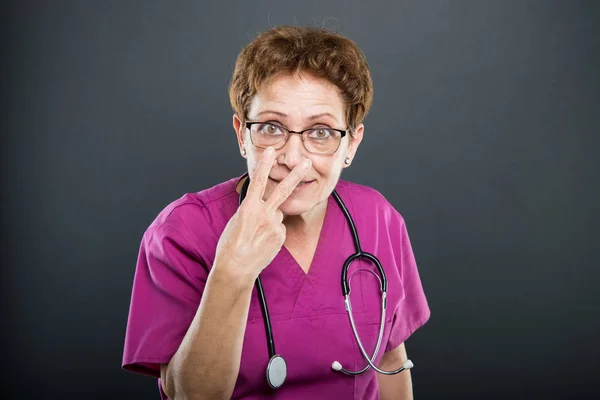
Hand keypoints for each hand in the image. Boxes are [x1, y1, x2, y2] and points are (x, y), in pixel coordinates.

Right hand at [213, 147, 311, 281]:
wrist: (236, 268)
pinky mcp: (281, 236)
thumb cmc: (231, 244)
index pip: (259, 181)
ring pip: (277, 214)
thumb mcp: (237, 220)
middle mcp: (264, 214)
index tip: (271, 151)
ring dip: (270, 219)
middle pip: (283, 190)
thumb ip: (252, 209)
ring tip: (257, 234)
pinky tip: (263, 241)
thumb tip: (264, 206)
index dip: (265, 165)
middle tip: (307, 162)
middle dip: (296, 174)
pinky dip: (273, 231)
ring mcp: (275, 226)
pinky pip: (279, 227)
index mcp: (248, 208)